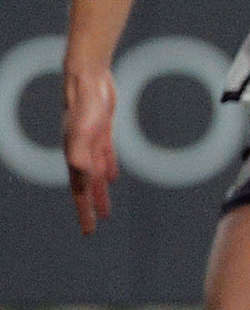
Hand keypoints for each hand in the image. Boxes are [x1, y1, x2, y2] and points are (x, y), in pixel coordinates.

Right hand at [63, 64, 117, 234]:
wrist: (88, 78)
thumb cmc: (85, 104)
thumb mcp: (85, 130)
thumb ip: (82, 153)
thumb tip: (86, 176)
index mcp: (75, 157)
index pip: (80, 191)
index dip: (84, 211)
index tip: (89, 231)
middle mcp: (81, 153)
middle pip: (85, 187)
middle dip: (89, 208)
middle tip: (92, 228)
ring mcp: (91, 143)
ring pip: (96, 175)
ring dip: (100, 192)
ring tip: (105, 210)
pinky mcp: (102, 132)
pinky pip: (105, 157)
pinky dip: (108, 169)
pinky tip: (112, 179)